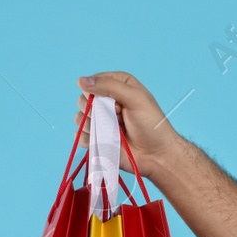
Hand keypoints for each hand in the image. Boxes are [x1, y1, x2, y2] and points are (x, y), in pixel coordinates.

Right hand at [74, 72, 188, 179]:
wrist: (157, 155)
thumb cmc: (152, 125)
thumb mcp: (136, 98)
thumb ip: (109, 86)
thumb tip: (80, 80)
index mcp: (118, 86)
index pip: (93, 82)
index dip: (100, 93)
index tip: (118, 104)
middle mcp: (107, 102)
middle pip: (83, 99)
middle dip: (96, 110)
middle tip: (118, 119)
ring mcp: (101, 120)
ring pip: (79, 117)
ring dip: (93, 125)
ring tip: (113, 132)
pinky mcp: (97, 137)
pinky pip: (80, 135)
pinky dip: (88, 139)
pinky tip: (103, 141)